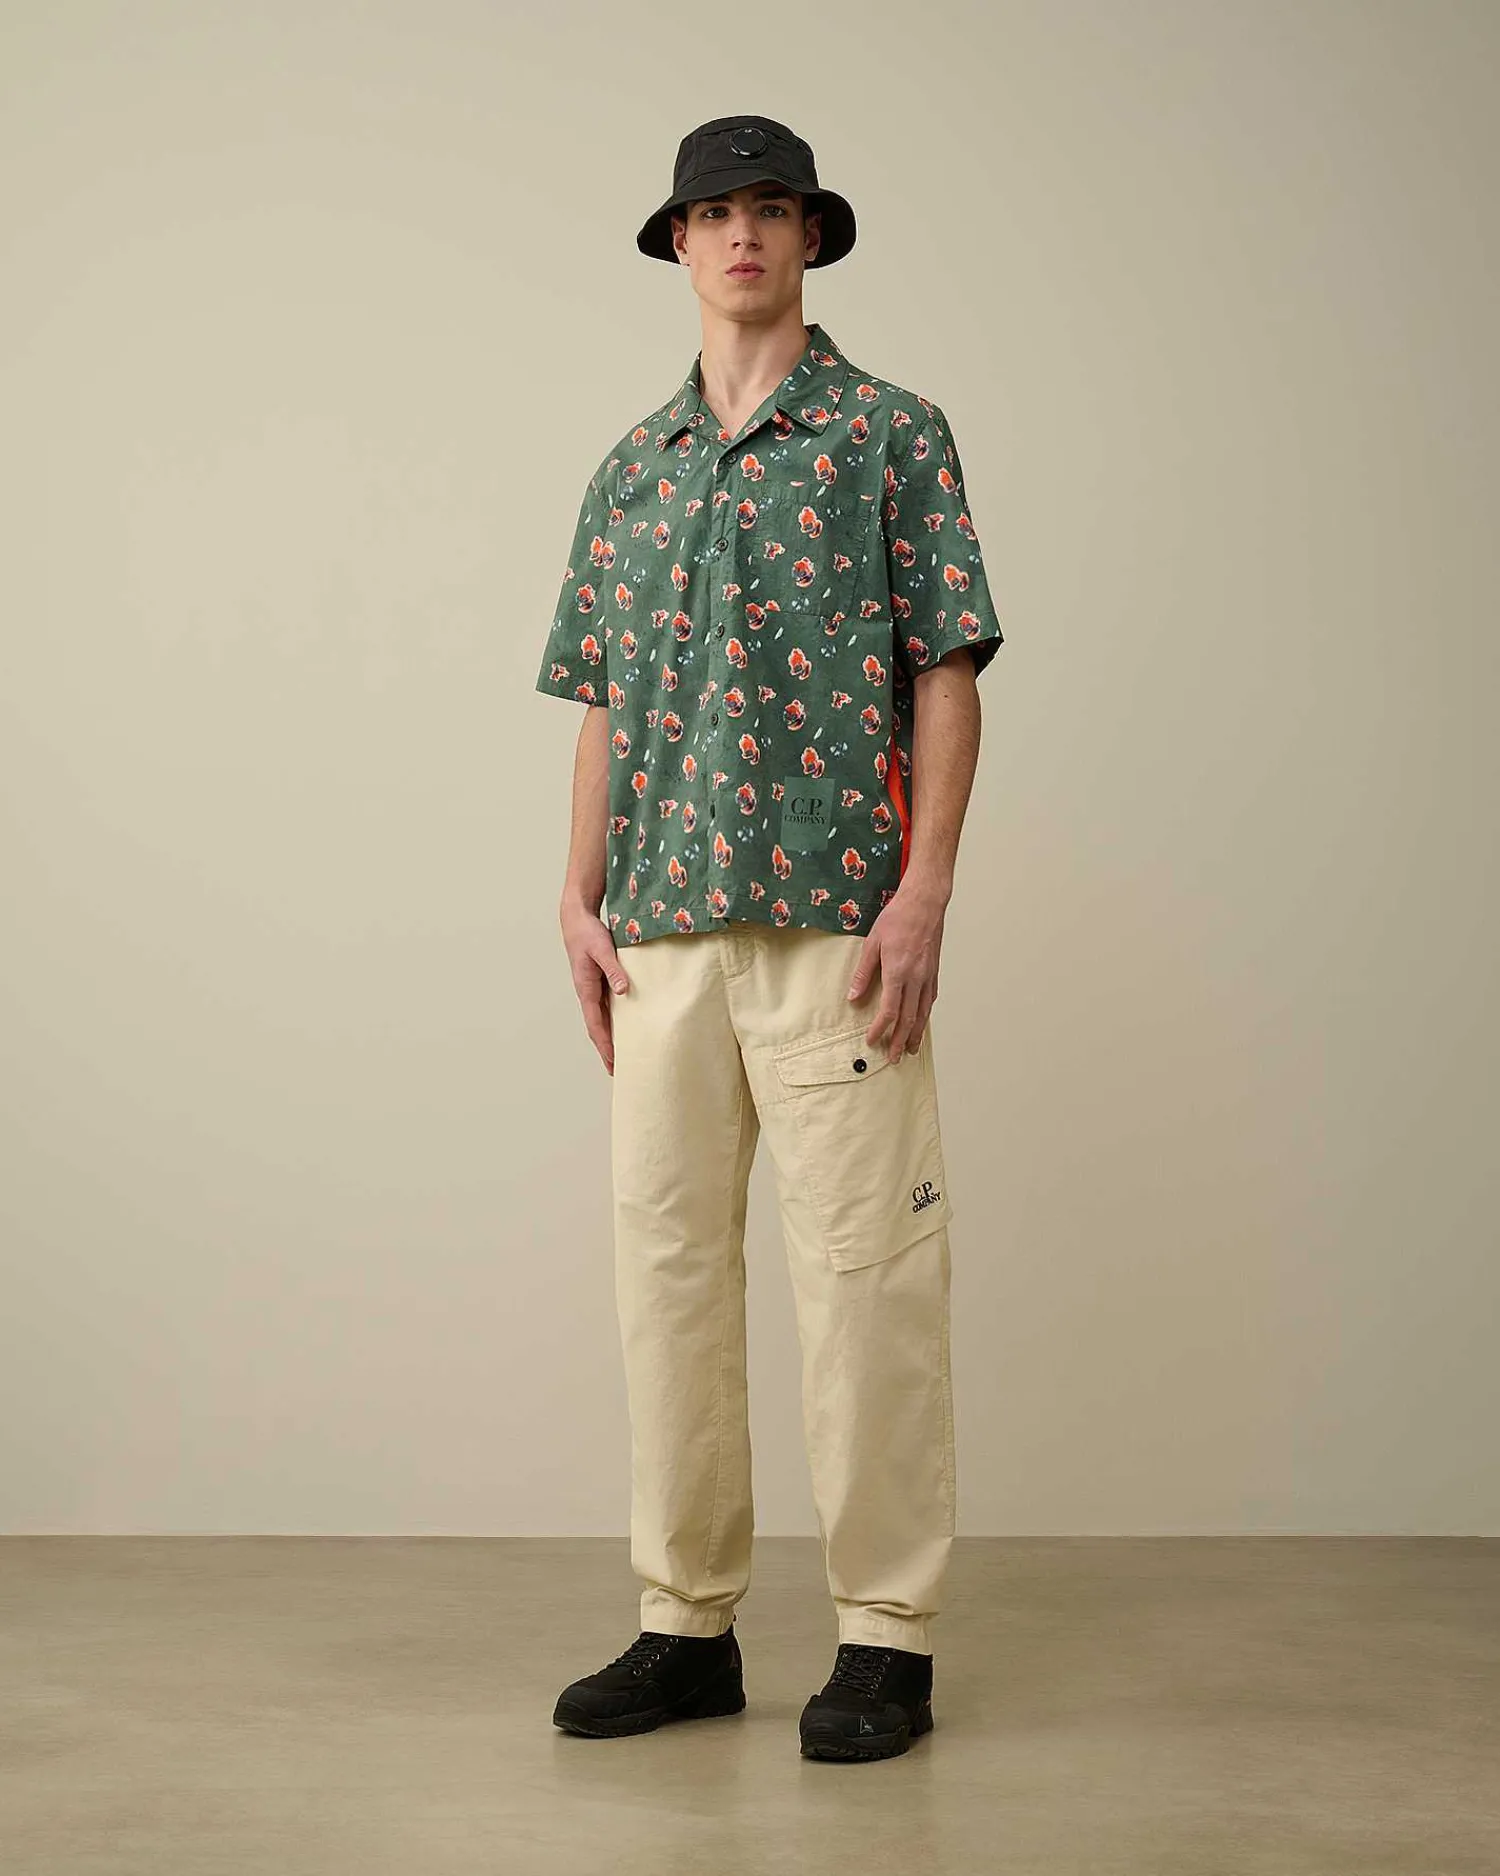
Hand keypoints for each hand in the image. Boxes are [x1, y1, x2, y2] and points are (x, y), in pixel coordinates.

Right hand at [560, 905, 629, 1075]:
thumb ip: (614, 970)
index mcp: (586, 989)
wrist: (577, 919)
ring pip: (601, 1020)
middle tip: (616, 1071)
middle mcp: (588, 993)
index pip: (596, 1024)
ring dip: (609, 1039)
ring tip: (620, 1056)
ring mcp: (592, 989)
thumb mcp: (602, 949)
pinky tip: (623, 1028)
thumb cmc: (588, 933)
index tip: (614, 1062)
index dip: (605, 1044)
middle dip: (606, 1050)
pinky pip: (605, 1008)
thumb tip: (623, 991)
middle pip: (597, 1028)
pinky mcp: (598, 982)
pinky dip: (612, 1022)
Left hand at [845, 878, 946, 1064]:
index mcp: (898, 972)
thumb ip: (863, 972)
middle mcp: (916, 978)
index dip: (880, 1030)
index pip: (889, 1011)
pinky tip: (921, 1022)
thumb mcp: (872, 943)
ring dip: (916, 1034)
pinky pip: (930, 1000)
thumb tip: (853, 997)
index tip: (872, 1041)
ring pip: (923, 1013)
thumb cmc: (898, 918)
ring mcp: (928, 976)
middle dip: (900, 1041)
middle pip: (908, 1018)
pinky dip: (925, 1015)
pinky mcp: (934, 971)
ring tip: (910, 1049)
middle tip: (894, 1058)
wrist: (925, 903)